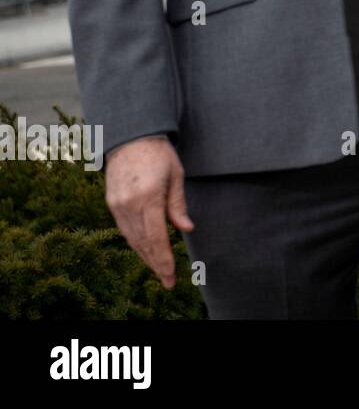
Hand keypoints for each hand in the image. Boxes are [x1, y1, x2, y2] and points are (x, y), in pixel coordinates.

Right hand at [104, 136, 193, 287]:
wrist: (131, 137)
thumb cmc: (159, 154)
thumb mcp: (176, 175)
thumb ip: (178, 204)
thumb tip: (187, 229)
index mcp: (148, 196)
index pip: (156, 236)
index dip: (164, 259)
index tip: (171, 275)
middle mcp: (129, 204)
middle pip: (143, 243)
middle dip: (156, 264)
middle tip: (168, 281)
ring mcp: (117, 205)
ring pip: (132, 239)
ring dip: (145, 257)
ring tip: (159, 271)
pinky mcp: (111, 204)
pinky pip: (124, 230)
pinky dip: (136, 243)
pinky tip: (146, 252)